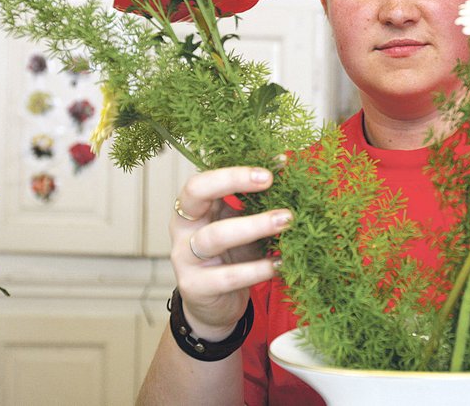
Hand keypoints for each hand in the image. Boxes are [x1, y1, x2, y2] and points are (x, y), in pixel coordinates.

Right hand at [170, 167, 290, 339]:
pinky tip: (280, 263)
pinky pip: (229, 276)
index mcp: (192, 208)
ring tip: (286, 221)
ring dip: (254, 225)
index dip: (232, 173)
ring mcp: (185, 258)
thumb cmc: (230, 256)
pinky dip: (257, 268)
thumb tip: (283, 164)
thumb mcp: (240, 225)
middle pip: (196, 195)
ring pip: (215, 236)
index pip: (202, 180)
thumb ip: (255, 200)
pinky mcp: (196, 287)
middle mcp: (182, 229)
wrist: (214, 305)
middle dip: (233, 182)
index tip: (268, 172)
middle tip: (271, 182)